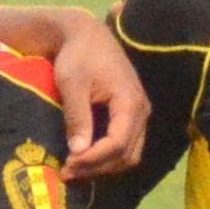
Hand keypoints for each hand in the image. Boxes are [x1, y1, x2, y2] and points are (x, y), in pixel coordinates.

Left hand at [45, 10, 149, 180]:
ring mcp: (140, 114)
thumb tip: (78, 152)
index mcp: (130, 102)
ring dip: (104, 165)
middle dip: (98, 167)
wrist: (87, 35)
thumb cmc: (78, 56)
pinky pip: (127, 145)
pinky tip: (85, 156)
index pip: (118, 143)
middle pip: (127, 155)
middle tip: (68, 173)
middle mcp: (142, 111)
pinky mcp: (132, 115)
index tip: (68, 164)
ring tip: (75, 168)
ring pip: (130, 154)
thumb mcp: (73, 85)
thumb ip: (78, 118)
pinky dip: (108, 156)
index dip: (94, 159)